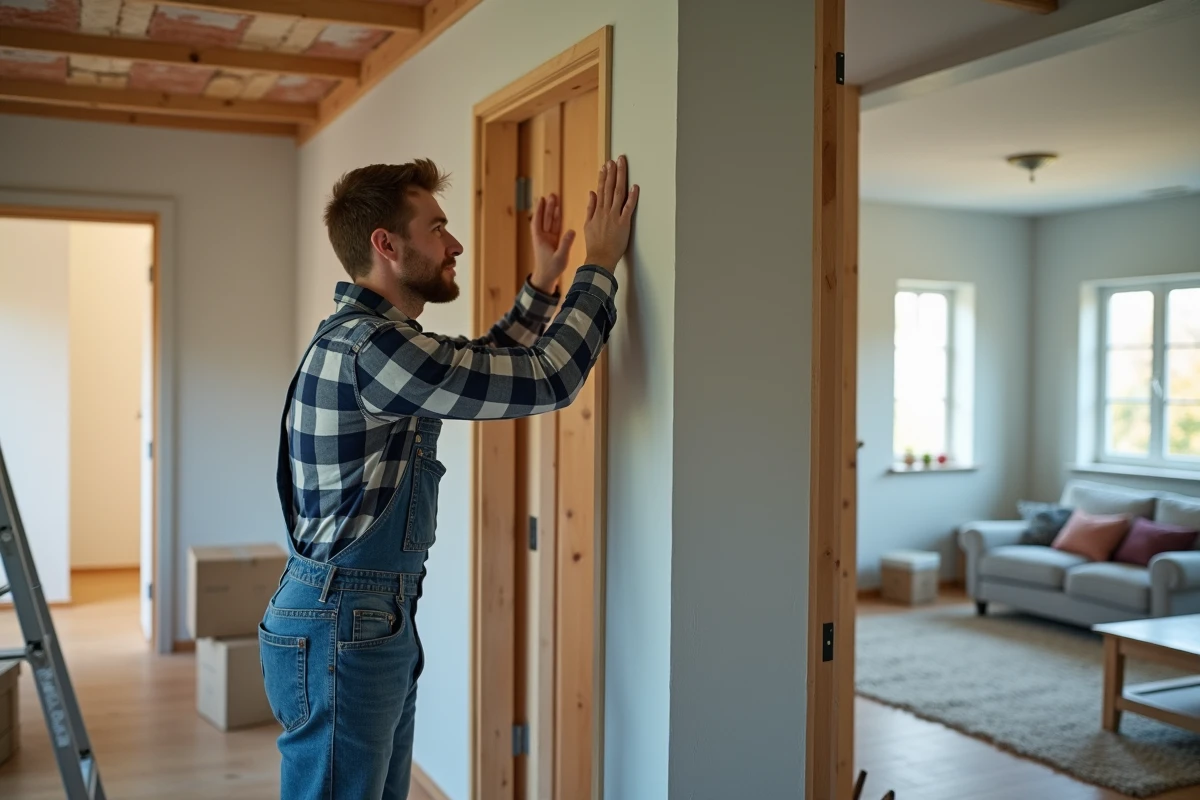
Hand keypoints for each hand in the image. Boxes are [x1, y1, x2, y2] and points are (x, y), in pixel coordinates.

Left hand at [530, 194, 575, 293]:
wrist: (546, 278)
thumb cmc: (551, 269)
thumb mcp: (560, 257)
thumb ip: (566, 244)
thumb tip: (572, 231)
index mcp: (540, 240)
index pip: (538, 222)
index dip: (539, 210)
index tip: (541, 200)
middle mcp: (543, 237)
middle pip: (545, 219)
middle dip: (548, 207)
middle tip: (552, 195)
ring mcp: (548, 239)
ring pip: (550, 222)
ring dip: (552, 210)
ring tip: (555, 198)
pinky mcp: (553, 242)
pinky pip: (555, 227)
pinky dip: (557, 219)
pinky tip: (559, 211)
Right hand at [584, 155, 638, 270]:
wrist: (599, 258)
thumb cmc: (594, 244)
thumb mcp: (587, 224)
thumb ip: (590, 208)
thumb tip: (591, 193)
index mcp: (597, 211)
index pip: (601, 189)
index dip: (603, 176)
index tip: (605, 166)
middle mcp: (606, 211)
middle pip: (610, 187)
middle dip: (613, 172)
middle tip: (616, 160)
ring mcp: (615, 216)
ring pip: (618, 193)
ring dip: (620, 178)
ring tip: (622, 165)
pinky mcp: (624, 224)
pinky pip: (629, 208)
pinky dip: (632, 197)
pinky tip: (635, 187)